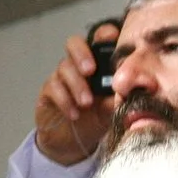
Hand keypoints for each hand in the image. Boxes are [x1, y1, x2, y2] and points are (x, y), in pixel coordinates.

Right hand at [32, 30, 117, 165]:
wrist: (73, 142)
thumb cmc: (95, 119)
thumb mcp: (110, 110)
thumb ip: (117, 98)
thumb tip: (128, 90)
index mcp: (99, 63)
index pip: (99, 39)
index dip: (104, 34)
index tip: (112, 38)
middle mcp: (78, 65)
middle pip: (74, 44)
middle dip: (82, 54)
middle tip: (90, 70)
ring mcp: (62, 76)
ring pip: (64, 67)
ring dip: (76, 85)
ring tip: (86, 103)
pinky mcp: (48, 90)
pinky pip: (53, 87)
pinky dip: (64, 100)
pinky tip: (74, 113)